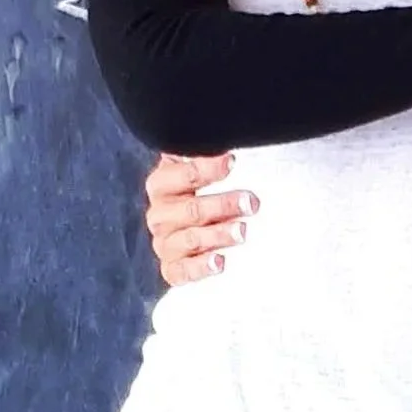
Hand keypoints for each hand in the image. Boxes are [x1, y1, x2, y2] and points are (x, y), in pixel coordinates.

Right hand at [144, 149, 250, 283]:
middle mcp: (160, 215)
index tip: (231, 162)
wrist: (180, 233)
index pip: (180, 175)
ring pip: (189, 239)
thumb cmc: (194, 195)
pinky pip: (182, 271)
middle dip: (223, 204)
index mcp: (162, 185)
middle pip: (190, 210)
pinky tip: (220, 261)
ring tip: (243, 230)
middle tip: (251, 202)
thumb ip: (203, 157)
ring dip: (218, 234)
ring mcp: (164, 243)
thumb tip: (225, 141)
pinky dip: (200, 267)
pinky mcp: (171, 269)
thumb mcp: (195, 172)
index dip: (205, 168)